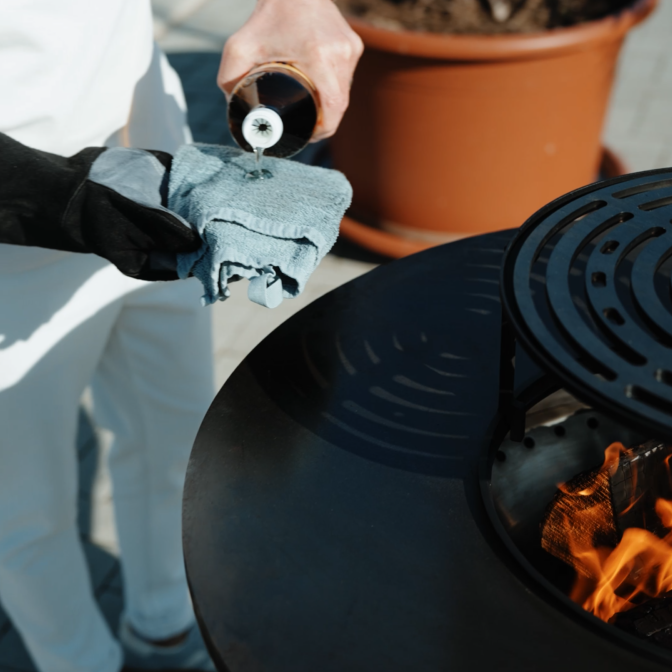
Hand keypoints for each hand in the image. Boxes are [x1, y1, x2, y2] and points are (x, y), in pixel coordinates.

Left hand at [218, 0, 363, 141]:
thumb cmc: (268, 14)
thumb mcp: (240, 46)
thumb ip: (229, 78)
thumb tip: (231, 107)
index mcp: (320, 57)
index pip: (333, 108)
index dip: (323, 130)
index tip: (308, 136)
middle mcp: (341, 53)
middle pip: (339, 104)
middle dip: (324, 122)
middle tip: (305, 128)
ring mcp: (351, 49)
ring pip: (344, 92)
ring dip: (330, 105)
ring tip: (312, 110)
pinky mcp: (354, 45)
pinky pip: (346, 78)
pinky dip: (333, 87)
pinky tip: (320, 90)